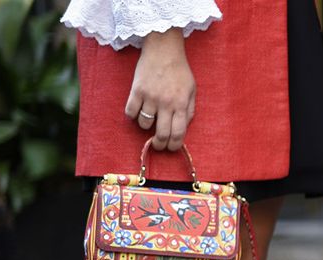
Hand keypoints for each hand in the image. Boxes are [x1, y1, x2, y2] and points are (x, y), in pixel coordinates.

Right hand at [124, 29, 195, 151]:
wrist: (163, 50)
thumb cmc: (180, 70)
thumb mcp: (192, 90)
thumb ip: (190, 110)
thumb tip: (183, 127)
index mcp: (181, 104)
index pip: (178, 133)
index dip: (174, 145)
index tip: (171, 148)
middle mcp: (166, 103)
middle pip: (161, 134)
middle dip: (160, 144)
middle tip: (158, 144)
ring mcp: (150, 97)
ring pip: (144, 125)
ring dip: (146, 127)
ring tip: (149, 120)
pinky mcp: (136, 90)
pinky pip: (130, 112)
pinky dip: (133, 115)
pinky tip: (137, 111)